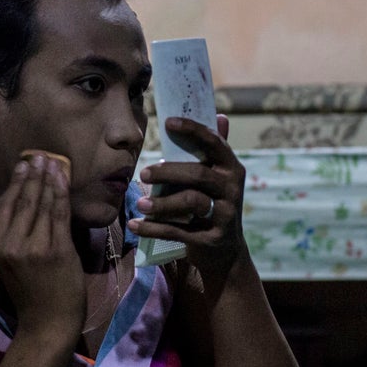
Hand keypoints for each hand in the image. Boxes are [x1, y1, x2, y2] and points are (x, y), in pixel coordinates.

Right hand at [0, 154, 84, 336]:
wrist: (47, 324)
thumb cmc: (32, 294)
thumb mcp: (12, 265)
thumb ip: (16, 237)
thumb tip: (29, 202)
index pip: (5, 206)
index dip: (15, 182)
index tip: (23, 163)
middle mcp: (11, 244)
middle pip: (23, 200)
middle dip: (32, 174)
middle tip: (39, 154)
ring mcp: (35, 246)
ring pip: (42, 203)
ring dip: (48, 178)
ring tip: (53, 160)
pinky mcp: (57, 249)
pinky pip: (59, 213)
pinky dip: (62, 192)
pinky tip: (63, 178)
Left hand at [130, 114, 244, 275]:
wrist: (225, 251)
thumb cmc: (213, 204)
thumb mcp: (217, 178)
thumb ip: (214, 150)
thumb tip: (220, 115)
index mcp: (231, 168)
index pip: (214, 143)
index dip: (192, 130)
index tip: (167, 123)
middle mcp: (232, 189)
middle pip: (198, 174)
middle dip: (168, 172)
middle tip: (143, 172)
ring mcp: (224, 215)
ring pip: (191, 202)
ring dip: (161, 203)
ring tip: (139, 203)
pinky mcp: (212, 238)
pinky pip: (179, 231)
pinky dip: (153, 228)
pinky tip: (134, 225)